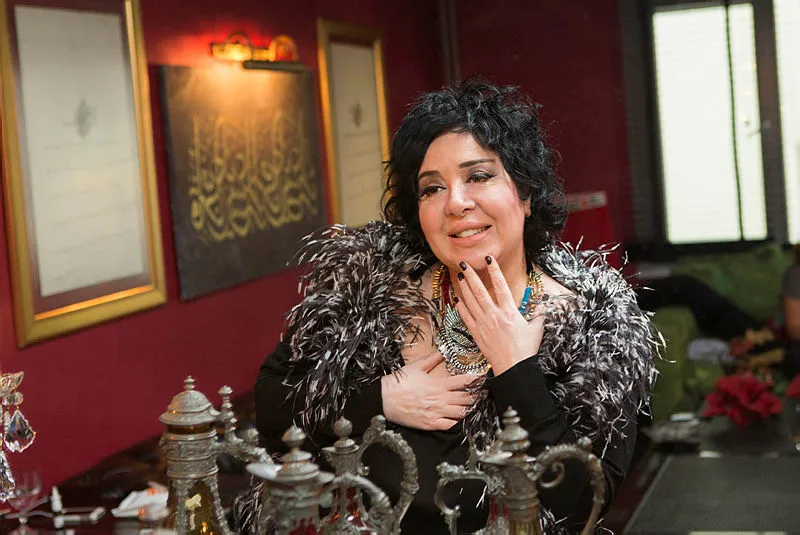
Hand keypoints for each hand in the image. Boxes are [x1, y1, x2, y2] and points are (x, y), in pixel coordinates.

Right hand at [381, 351, 480, 429]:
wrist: (384, 399)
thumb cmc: (399, 382)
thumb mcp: (416, 366)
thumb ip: (432, 359)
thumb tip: (442, 352)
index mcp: (438, 384)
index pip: (463, 381)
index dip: (476, 380)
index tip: (484, 378)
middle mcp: (440, 399)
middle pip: (466, 398)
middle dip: (477, 395)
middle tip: (484, 393)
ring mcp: (436, 413)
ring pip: (461, 412)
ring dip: (469, 408)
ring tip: (475, 405)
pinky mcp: (430, 424)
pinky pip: (450, 425)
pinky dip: (457, 422)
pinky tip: (460, 418)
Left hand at [455, 256, 545, 374]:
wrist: (514, 368)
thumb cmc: (526, 349)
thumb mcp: (536, 329)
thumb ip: (539, 314)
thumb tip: (543, 305)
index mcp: (509, 311)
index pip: (501, 286)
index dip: (494, 271)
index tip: (489, 259)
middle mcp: (494, 315)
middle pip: (480, 291)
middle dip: (472, 275)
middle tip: (464, 263)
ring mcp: (484, 324)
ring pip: (471, 301)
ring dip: (464, 288)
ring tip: (460, 276)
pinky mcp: (477, 334)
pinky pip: (466, 317)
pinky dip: (461, 308)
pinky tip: (457, 300)